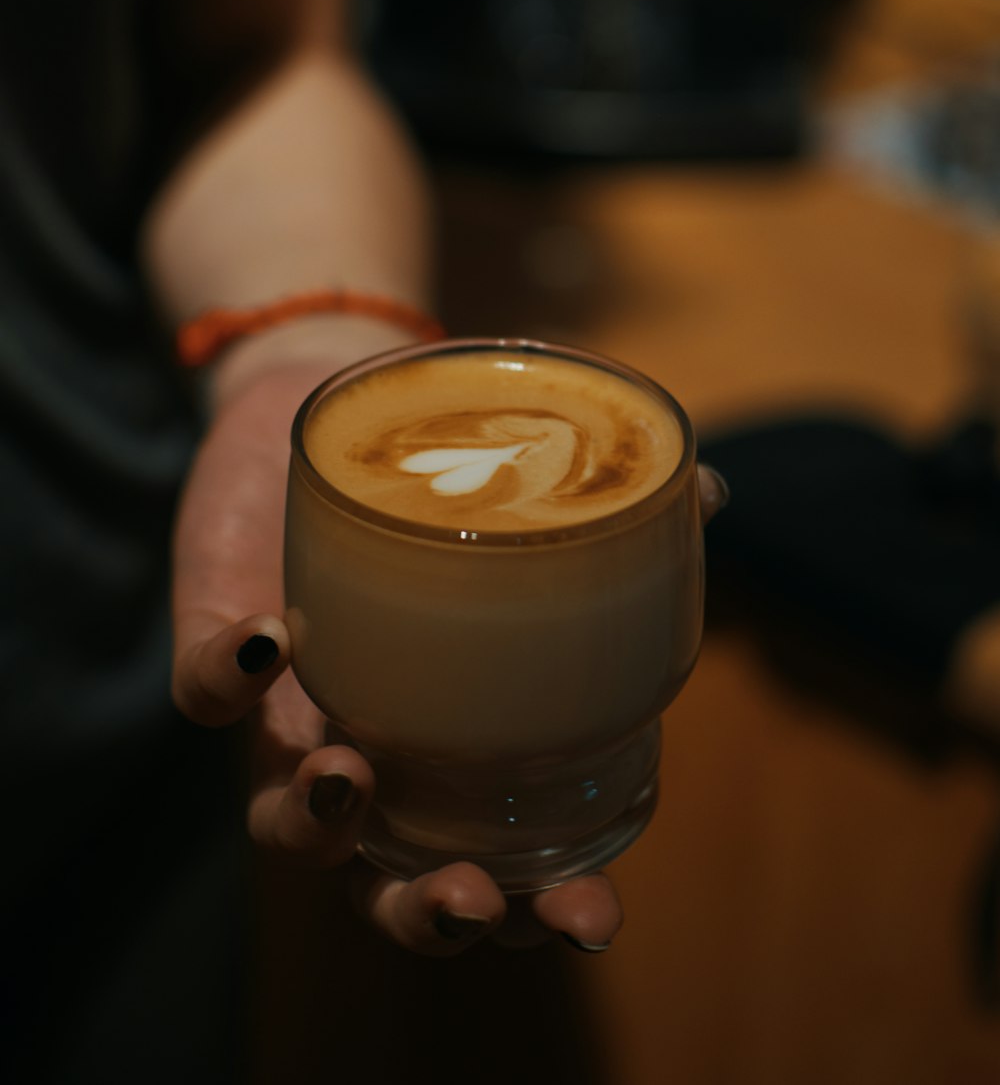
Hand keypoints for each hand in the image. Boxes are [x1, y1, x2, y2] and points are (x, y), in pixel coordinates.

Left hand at [171, 355, 728, 955]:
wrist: (326, 409)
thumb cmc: (441, 475)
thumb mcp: (527, 498)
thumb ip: (612, 513)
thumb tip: (710, 493)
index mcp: (457, 743)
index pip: (503, 864)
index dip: (543, 912)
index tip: (590, 916)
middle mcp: (373, 746)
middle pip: (381, 883)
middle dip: (421, 917)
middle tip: (467, 897)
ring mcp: (288, 708)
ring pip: (281, 820)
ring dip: (313, 826)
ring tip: (348, 776)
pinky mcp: (220, 641)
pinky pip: (205, 691)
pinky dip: (225, 682)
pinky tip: (267, 644)